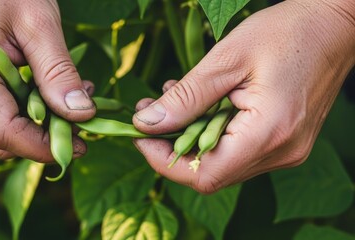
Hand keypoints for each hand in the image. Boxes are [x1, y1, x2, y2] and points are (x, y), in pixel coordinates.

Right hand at [0, 0, 95, 160]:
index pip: (1, 131)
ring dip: (42, 127)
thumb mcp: (40, 23)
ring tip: (75, 102)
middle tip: (83, 119)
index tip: (80, 145)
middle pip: (1, 137)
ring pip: (3, 131)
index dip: (42, 146)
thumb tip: (81, 115)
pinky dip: (33, 115)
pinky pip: (2, 116)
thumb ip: (58, 71)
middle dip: (46, 138)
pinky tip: (56, 96)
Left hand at [133, 0, 354, 192]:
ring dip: (189, 137)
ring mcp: (285, 151)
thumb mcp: (227, 59)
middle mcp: (280, 153)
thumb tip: (146, 123)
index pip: (204, 174)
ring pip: (221, 162)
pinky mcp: (284, 143)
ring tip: (171, 100)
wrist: (334, 27)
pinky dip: (210, 133)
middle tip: (149, 112)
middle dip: (171, 145)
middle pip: (210, 172)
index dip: (164, 161)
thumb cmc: (286, 33)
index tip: (139, 134)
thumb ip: (186, 98)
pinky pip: (237, 150)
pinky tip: (199, 103)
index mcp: (268, 133)